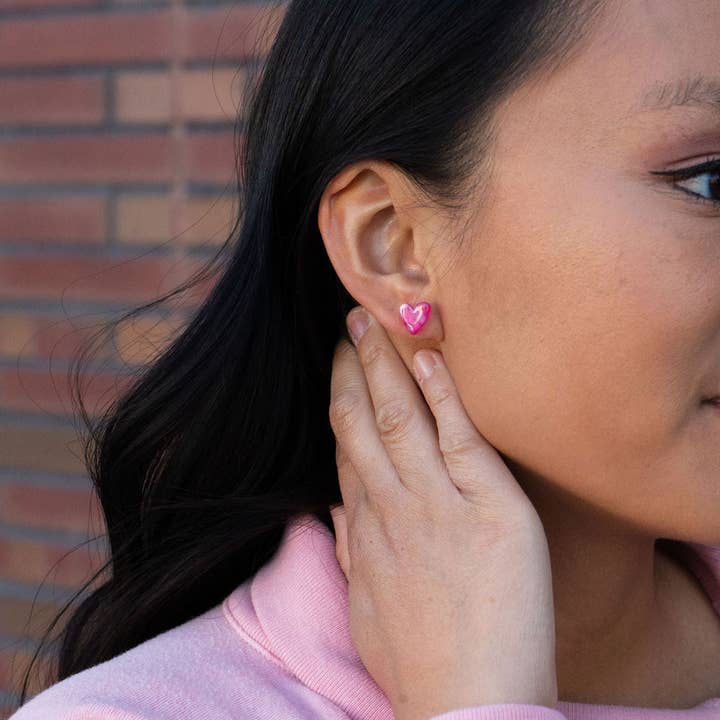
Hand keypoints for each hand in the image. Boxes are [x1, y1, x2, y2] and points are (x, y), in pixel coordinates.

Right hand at [328, 307, 557, 719]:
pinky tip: (431, 358)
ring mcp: (437, 504)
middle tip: (348, 321)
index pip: (349, 446)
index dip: (342, 400)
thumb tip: (339, 514)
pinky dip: (445, 395)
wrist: (466, 705)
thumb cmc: (418, 661)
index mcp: (367, 526)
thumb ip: (352, 550)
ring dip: (385, 363)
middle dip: (352, 366)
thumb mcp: (366, 604)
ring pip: (401, 417)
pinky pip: (461, 439)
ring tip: (373, 320)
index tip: (340, 367)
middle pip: (363, 419)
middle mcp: (392, 506)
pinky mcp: (489, 509)